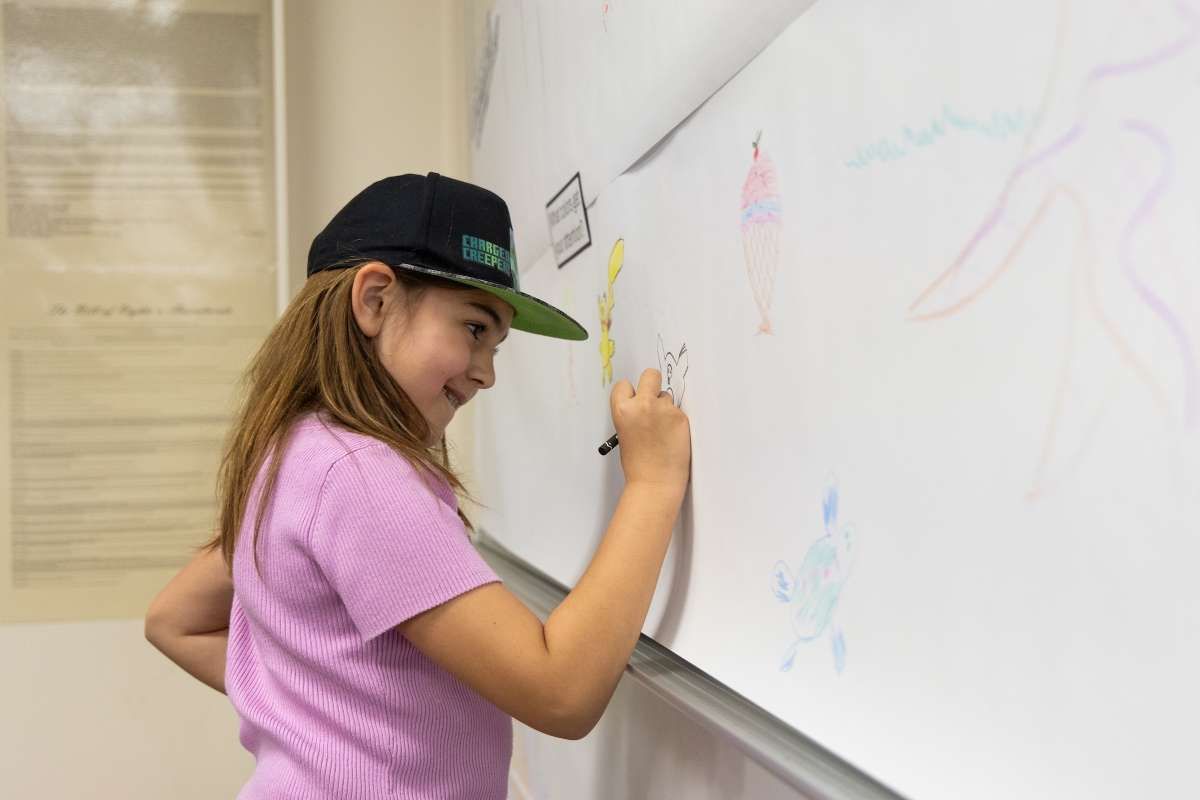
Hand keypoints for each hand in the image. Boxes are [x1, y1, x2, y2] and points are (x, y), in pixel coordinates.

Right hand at [609, 368, 690, 492]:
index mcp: (622, 410)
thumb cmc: (638, 464)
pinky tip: (673, 438)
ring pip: (667, 397)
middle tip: (655, 399)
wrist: (655, 483)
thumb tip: (644, 403)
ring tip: (663, 431)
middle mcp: (642, 405)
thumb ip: (632, 414)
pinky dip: (677, 422)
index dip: (631, 393)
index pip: (624, 385)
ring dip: (666, 408)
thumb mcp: (625, 433)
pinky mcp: (681, 418)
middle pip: (650, 375)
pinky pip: (679, 412)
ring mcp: (664, 410)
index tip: (636, 401)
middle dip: (652, 384)